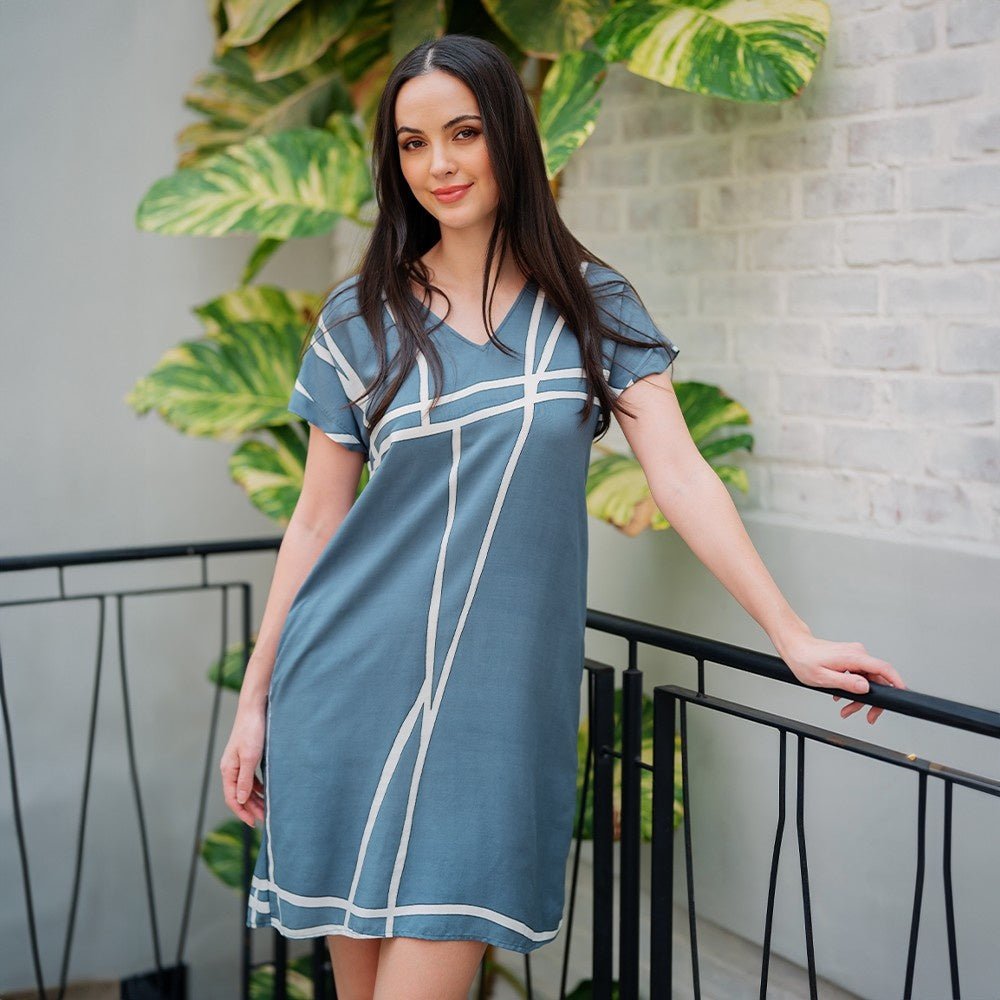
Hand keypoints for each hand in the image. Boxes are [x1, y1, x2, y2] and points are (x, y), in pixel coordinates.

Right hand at [220, 704, 265, 827]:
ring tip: (267, 808)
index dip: (242, 812)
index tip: (254, 822)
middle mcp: (231, 768)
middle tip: (265, 818)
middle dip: (250, 808)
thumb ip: (245, 780)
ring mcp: (239, 763)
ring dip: (255, 799)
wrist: (254, 709)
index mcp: (228, 770)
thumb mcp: (250, 757)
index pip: (232, 798)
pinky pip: (250, 778)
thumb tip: (240, 800)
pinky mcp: (247, 757)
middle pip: (239, 795)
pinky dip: (257, 787)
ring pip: (245, 787)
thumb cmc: (252, 731)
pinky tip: (266, 791)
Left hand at [776, 630, 906, 724]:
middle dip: (871, 700)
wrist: (794, 646)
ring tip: (846, 710)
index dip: (896, 682)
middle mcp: (857, 654)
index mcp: (853, 657)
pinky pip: (858, 676)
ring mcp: (854, 655)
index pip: (883, 668)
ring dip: (859, 697)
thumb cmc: (803, 660)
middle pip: (876, 679)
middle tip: (866, 716)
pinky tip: (840, 697)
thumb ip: (846, 683)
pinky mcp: (849, 658)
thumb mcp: (822, 677)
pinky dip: (853, 689)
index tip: (903, 693)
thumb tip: (865, 687)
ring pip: (867, 680)